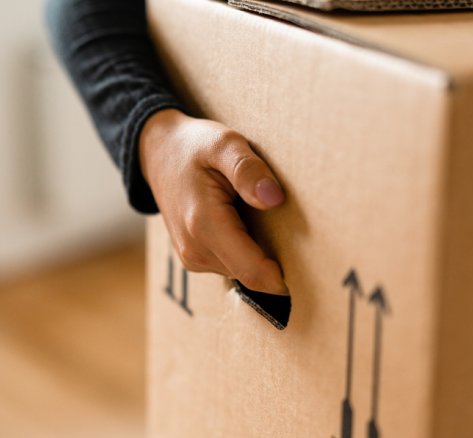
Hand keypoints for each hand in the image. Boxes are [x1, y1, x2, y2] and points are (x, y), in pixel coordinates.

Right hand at [140, 109, 287, 294]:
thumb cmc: (193, 145)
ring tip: (264, 221)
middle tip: (298, 235)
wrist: (156, 151)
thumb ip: (247, 169)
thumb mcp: (223, 143)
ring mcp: (192, 258)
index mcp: (204, 224)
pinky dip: (245, 252)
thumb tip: (274, 198)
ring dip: (260, 256)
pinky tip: (248, 224)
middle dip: (277, 263)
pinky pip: (231, 266)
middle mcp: (195, 250)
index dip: (284, 278)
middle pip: (251, 276)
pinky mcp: (194, 258)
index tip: (316, 270)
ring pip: (242, 274)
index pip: (253, 271)